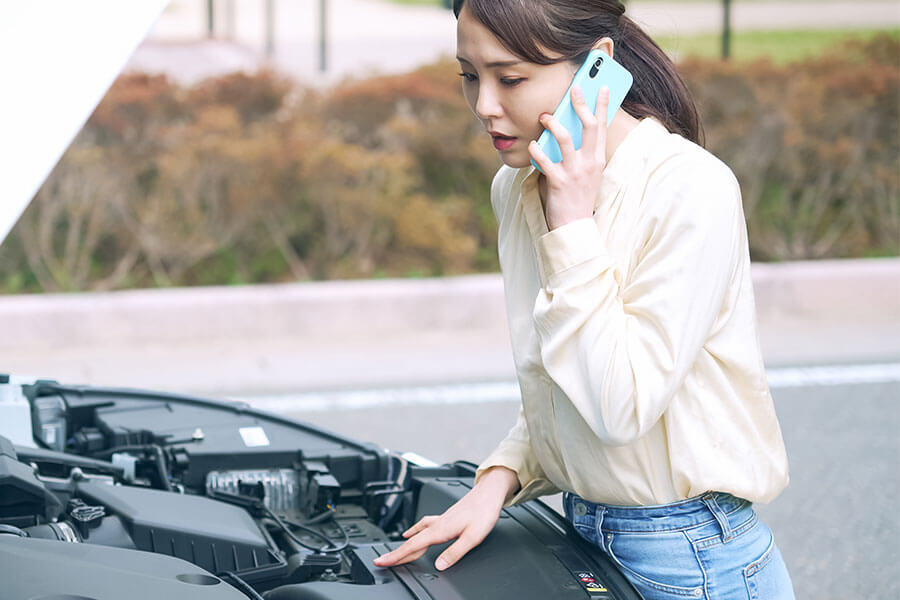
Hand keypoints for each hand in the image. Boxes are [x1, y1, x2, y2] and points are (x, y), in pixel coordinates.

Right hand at [372, 466, 518, 570]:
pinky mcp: (445, 518)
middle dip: (395, 552)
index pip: (413, 546)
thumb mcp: (473, 537)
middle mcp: (437, 524)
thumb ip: (455, 552)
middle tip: (380, 561)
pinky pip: (422, 526)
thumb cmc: (483, 512)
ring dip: (404, 544)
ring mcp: (440, 520)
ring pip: (416, 534)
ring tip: (394, 552)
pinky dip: (414, 532)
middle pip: (411, 542)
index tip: (381, 562)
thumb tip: (439, 565)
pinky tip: (412, 532)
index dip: (396, 556)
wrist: (489, 493)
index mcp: (440, 530)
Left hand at [528, 85, 609, 230]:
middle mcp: (590, 163)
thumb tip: (570, 128)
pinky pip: (545, 161)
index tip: (600, 86)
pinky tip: (531, 145)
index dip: (602, 105)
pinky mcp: (559, 183)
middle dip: (581, 105)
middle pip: (589, 127)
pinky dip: (536, 150)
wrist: (574, 227)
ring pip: (565, 139)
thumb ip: (582, 152)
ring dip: (553, 124)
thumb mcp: (586, 173)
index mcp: (598, 159)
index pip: (602, 127)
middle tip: (573, 90)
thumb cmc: (577, 197)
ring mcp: (575, 173)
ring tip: (544, 116)